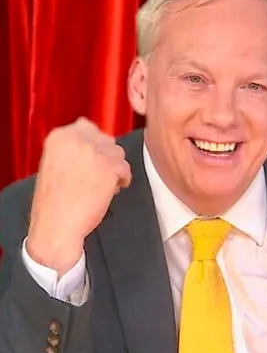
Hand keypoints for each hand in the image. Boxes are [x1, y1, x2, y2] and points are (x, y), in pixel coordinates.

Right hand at [27, 118, 131, 275]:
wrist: (57, 226)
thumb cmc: (55, 201)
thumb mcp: (55, 162)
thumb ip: (72, 146)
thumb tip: (89, 127)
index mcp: (60, 136)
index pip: (88, 126)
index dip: (93, 146)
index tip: (90, 161)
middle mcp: (77, 138)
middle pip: (107, 140)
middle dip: (105, 158)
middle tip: (94, 178)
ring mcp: (95, 151)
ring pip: (118, 154)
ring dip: (114, 170)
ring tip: (98, 186)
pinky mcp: (110, 166)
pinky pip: (126, 170)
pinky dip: (121, 181)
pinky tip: (106, 192)